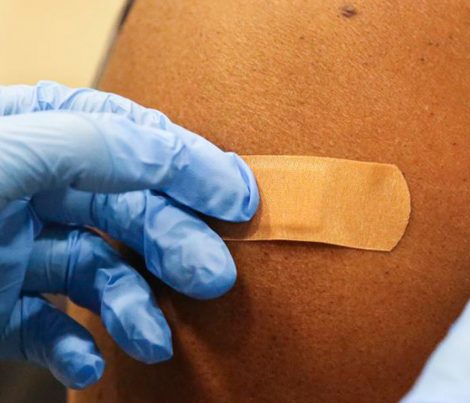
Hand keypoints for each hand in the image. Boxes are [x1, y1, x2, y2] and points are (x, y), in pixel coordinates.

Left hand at [0, 81, 258, 387]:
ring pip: (99, 274)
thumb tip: (175, 156)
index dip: (187, 162)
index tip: (236, 197)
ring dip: (134, 308)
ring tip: (154, 341)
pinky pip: (52, 328)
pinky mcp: (2, 309)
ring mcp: (19, 250)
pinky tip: (87, 362)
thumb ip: (90, 145)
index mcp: (35, 133)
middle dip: (175, 244)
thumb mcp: (7, 155)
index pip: (127, 136)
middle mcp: (34, 188)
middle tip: (214, 277)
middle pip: (126, 212)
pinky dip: (78, 350)